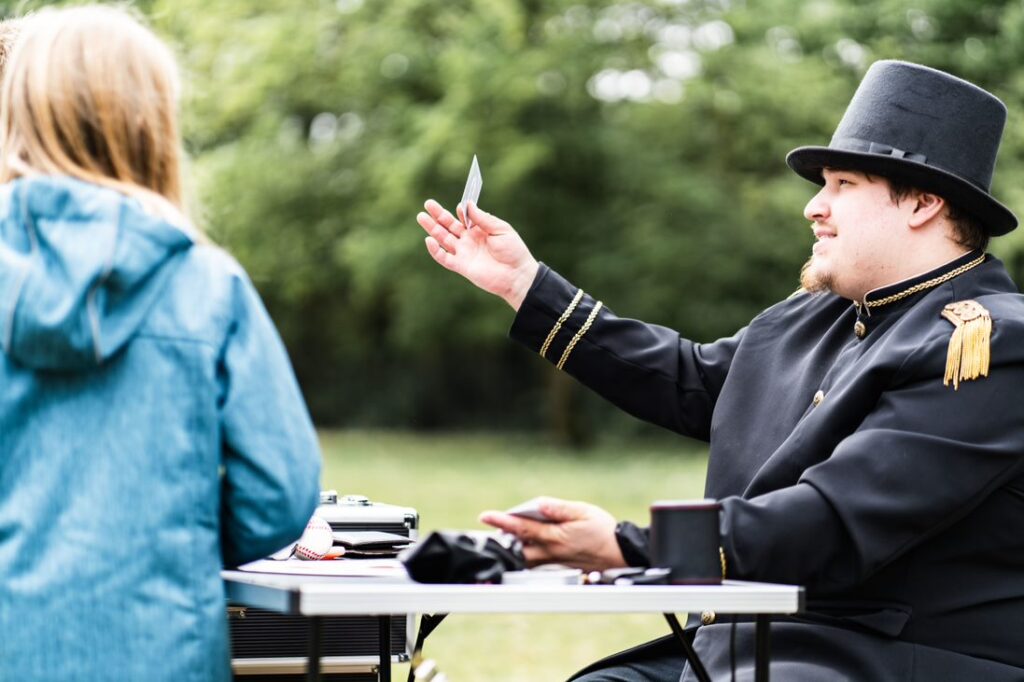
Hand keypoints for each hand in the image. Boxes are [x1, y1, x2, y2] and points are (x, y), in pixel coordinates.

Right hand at [417, 199, 538, 310]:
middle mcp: (469, 241)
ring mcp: (464, 253)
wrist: (517, 274)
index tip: (460, 206)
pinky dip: (435, 250)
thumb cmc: (513, 251)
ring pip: (443, 239)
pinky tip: (428, 240)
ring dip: (432, 228)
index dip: (460, 211)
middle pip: (449, 226)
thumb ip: (483, 218)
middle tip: (427, 204)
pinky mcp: (461, 266)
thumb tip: (467, 204)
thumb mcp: (501, 229)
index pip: (464, 218)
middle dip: (438, 215)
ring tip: (421, 216)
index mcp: (479, 230)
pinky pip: (444, 258)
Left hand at [479, 496, 625, 571]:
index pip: (523, 528)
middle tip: (487, 532)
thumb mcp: (583, 512)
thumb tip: (539, 504)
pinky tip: (521, 548)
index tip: (486, 516)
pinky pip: (535, 562)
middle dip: (501, 540)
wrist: (620, 554)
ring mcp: (554, 561)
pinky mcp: (558, 566)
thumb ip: (559, 509)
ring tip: (500, 537)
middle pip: (518, 547)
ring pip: (525, 557)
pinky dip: (524, 555)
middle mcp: (552, 552)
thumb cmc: (603, 530)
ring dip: (512, 549)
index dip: (502, 521)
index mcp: (556, 536)